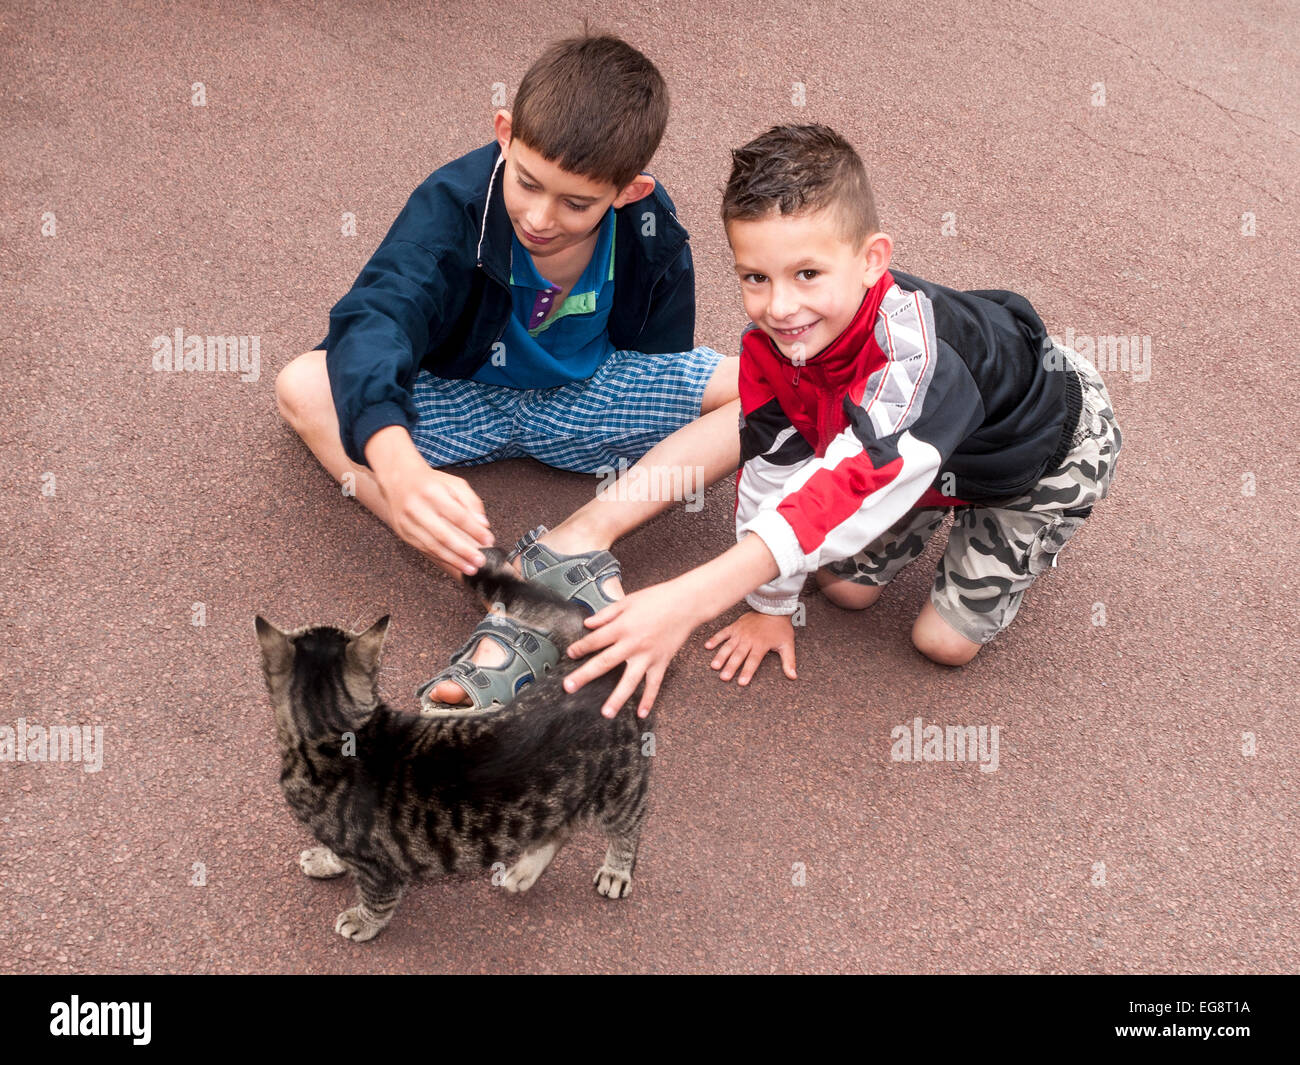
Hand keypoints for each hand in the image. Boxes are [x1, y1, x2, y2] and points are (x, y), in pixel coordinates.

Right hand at [375, 453, 493, 575]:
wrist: (398, 481)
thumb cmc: (430, 483)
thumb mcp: (454, 484)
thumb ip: (471, 502)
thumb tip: (483, 524)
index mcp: (432, 492)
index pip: (457, 515)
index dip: (474, 530)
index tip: (488, 540)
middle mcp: (417, 508)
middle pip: (443, 535)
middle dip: (464, 551)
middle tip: (480, 561)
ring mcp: (407, 523)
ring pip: (433, 546)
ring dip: (454, 560)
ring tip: (471, 568)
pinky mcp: (403, 533)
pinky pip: (425, 550)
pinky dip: (442, 559)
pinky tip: (455, 564)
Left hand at [562, 580, 701, 718]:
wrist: (686, 603)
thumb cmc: (656, 598)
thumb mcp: (627, 601)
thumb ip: (606, 614)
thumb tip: (587, 624)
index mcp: (622, 627)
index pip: (595, 640)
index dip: (580, 648)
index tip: (570, 654)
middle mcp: (633, 644)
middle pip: (605, 663)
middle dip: (585, 676)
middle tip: (568, 688)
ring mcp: (648, 656)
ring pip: (630, 681)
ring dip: (617, 698)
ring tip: (606, 713)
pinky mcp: (662, 662)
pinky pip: (654, 684)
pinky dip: (649, 699)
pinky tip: (641, 714)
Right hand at [704, 610, 796, 685]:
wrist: (773, 608)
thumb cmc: (780, 628)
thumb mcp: (788, 645)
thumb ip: (789, 661)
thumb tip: (793, 676)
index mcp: (761, 645)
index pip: (753, 661)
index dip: (747, 672)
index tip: (742, 682)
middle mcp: (749, 640)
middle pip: (738, 655)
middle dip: (731, 667)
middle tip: (724, 677)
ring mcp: (740, 633)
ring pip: (729, 646)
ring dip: (721, 656)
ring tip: (714, 666)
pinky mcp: (735, 627)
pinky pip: (723, 633)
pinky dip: (715, 639)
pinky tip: (707, 646)